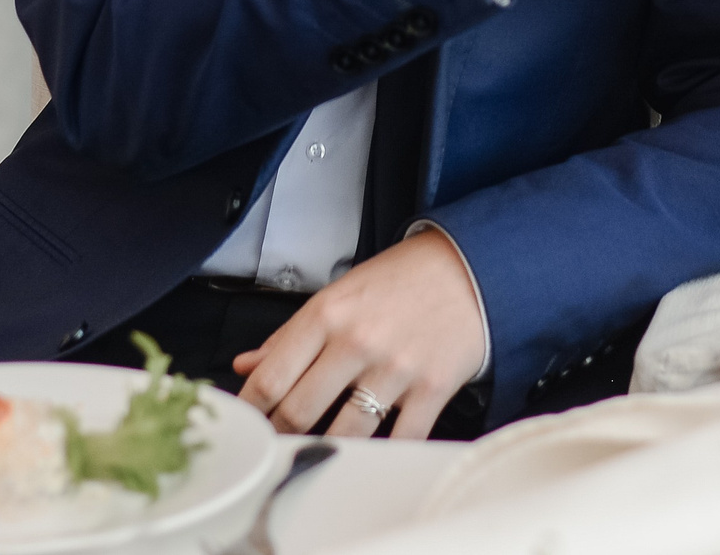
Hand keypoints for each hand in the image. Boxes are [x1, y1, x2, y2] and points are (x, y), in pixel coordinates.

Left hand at [232, 231, 485, 438]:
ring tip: (320, 449)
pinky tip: (374, 450)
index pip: (270, 379)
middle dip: (281, 435)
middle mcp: (357, 341)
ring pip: (345, 434)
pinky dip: (385, 453)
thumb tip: (248, 366)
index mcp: (327, 314)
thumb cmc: (403, 280)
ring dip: (327, 448)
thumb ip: (291, 334)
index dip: (249, 412)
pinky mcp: (432, 388)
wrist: (472, 266)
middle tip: (278, 443)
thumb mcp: (340, 293)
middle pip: (299, 413)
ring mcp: (396, 368)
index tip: (247, 425)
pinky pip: (400, 440)